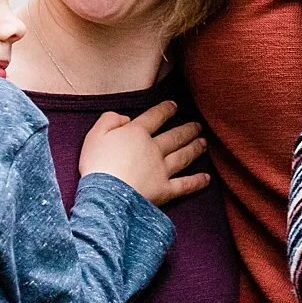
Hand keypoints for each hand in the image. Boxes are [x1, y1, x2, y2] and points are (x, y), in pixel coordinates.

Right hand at [79, 100, 209, 206]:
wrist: (105, 196)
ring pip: (183, 156)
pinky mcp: (165, 190)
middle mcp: (154, 149)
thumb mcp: (94, 135)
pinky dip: (197, 181)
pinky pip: (186, 184)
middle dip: (188, 129)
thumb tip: (125, 118)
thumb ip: (109, 120)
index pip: (155, 117)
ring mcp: (162, 170)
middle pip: (175, 136)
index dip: (165, 109)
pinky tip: (207, 178)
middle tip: (197, 125)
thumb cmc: (96, 165)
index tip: (174, 106)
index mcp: (136, 134)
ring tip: (203, 143)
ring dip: (195, 148)